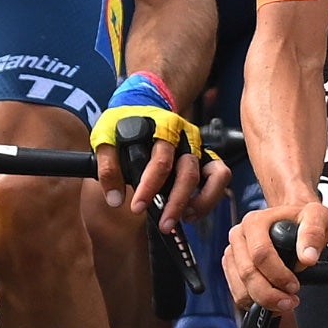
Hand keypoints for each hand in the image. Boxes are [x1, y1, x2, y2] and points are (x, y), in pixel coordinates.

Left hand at [90, 74, 205, 214]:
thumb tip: (115, 199)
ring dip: (201, 202)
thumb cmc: (125, 122)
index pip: (160, 161)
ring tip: (183, 219)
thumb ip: (108, 166)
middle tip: (163, 224)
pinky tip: (192, 211)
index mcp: (162, 129)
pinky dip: (210, 197)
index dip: (150, 187)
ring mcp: (199, 147)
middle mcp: (185, 138)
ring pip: (215, 176)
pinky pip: (220, 178)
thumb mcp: (106, 135)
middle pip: (188, 173)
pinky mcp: (207, 157)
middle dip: (176, 202)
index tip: (138, 207)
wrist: (145, 103)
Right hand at [226, 198, 327, 312]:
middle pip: (247, 273)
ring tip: (284, 303)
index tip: (294, 286)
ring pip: (240, 287)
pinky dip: (254, 302)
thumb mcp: (318, 217)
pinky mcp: (232, 268)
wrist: (292, 221)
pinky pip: (238, 293)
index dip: (278, 275)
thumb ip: (314, 233)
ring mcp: (233, 253)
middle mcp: (239, 236)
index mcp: (255, 222)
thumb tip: (307, 258)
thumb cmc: (302, 219)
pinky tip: (272, 301)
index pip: (260, 254)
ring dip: (262, 302)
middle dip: (270, 294)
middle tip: (290, 302)